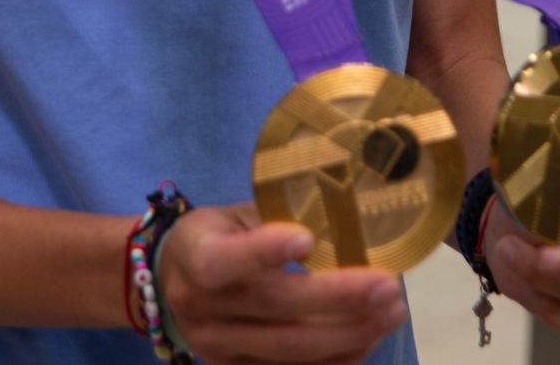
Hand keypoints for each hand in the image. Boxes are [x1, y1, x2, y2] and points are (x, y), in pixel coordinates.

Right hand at [158, 204, 409, 363]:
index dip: (263, 251)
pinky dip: (338, 359)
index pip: (222, 261)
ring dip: (349, 333)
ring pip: (289, 349)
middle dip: (338, 299)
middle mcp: (202, 309)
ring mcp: (218, 349)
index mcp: (195, 256)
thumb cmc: (213, 237)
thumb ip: (277, 217)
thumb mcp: (233, 216)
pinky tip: (369, 337)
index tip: (306, 239)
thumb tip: (347, 209)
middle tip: (388, 285)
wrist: (167, 284)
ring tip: (392, 311)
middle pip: (274, 309)